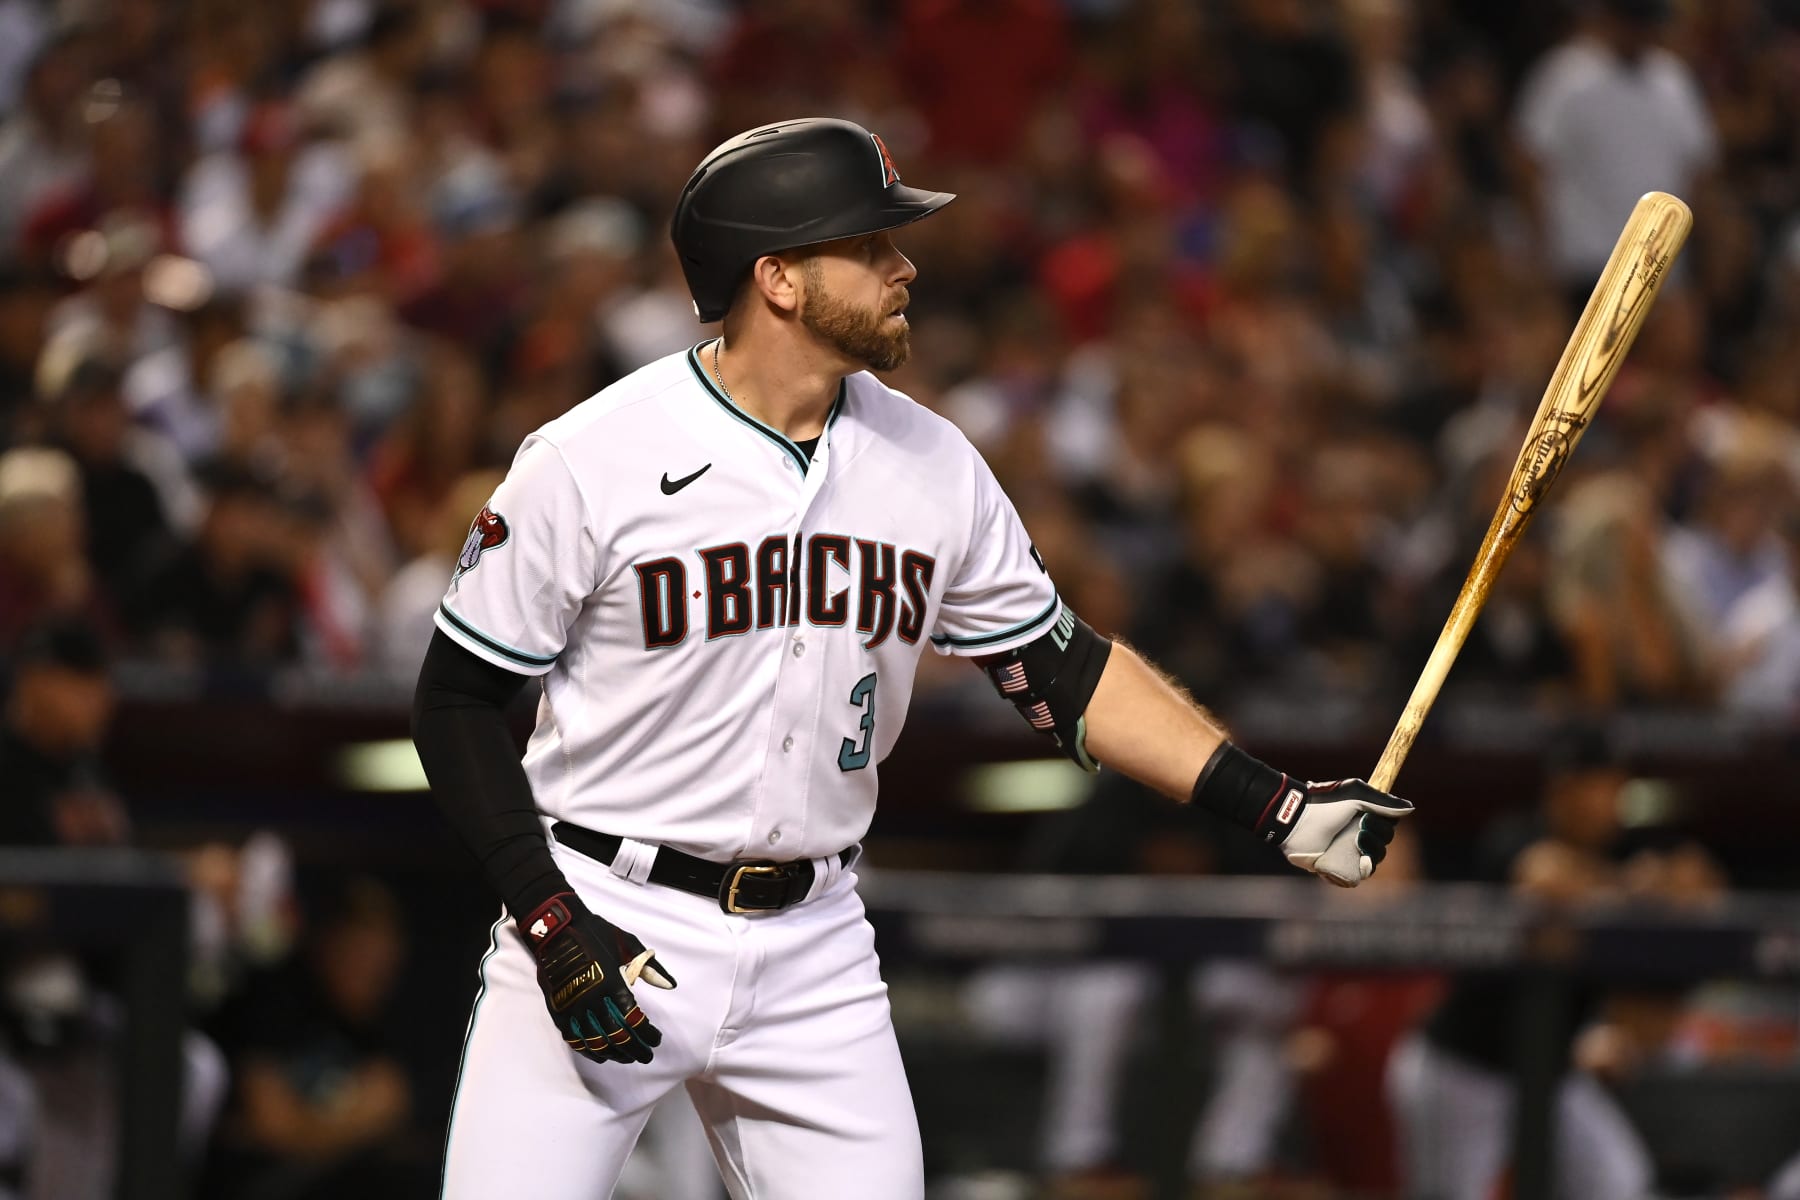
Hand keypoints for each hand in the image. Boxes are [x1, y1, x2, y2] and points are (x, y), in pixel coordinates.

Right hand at [520, 893, 675, 1063]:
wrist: (557, 929)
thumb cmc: (596, 934)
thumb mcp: (628, 944)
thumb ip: (650, 966)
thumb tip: (670, 984)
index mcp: (612, 983)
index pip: (634, 1019)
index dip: (647, 1034)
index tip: (656, 1039)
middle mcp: (592, 999)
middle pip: (617, 1035)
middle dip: (635, 1048)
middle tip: (647, 1056)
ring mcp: (573, 1007)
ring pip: (595, 1041)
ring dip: (614, 1053)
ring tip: (627, 1058)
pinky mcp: (558, 1010)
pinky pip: (573, 1039)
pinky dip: (588, 1050)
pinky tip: (600, 1055)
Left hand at [1274, 779, 1412, 886]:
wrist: (1294, 819)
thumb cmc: (1324, 803)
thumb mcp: (1356, 794)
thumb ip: (1383, 802)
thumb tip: (1411, 808)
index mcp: (1363, 819)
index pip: (1387, 828)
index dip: (1384, 826)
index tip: (1370, 818)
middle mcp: (1357, 836)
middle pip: (1383, 846)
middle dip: (1376, 839)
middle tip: (1360, 829)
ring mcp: (1346, 853)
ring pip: (1373, 863)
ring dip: (1371, 855)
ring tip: (1357, 843)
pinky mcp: (1335, 867)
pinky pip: (1355, 878)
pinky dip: (1358, 872)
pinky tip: (1358, 863)